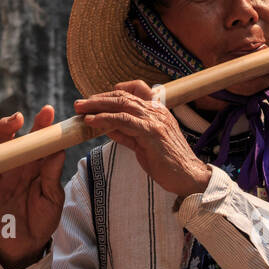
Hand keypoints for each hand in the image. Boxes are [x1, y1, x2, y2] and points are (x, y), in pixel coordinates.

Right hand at [0, 106, 65, 268]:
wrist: (27, 245)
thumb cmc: (43, 219)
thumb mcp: (53, 198)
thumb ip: (52, 175)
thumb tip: (59, 150)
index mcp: (34, 164)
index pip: (36, 140)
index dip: (41, 125)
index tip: (47, 111)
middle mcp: (14, 165)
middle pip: (11, 139)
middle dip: (13, 124)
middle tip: (19, 117)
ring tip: (2, 127)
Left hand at [75, 80, 212, 199]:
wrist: (189, 177)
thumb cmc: (167, 163)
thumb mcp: (143, 145)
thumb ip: (127, 134)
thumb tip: (107, 127)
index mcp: (157, 112)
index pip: (134, 92)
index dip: (113, 92)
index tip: (96, 99)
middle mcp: (156, 111)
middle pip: (123, 97)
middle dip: (98, 99)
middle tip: (79, 103)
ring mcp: (155, 120)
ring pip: (121, 105)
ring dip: (97, 106)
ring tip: (80, 109)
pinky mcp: (151, 132)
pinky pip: (124, 121)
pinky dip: (105, 119)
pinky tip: (91, 121)